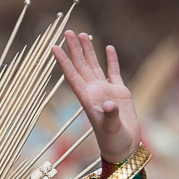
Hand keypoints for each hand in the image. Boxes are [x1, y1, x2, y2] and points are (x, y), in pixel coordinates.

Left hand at [52, 31, 139, 162]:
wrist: (124, 147)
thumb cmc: (113, 140)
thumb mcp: (110, 129)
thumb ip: (110, 116)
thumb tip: (109, 105)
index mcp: (87, 98)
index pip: (72, 75)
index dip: (63, 61)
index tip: (54, 47)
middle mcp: (93, 92)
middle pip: (81, 65)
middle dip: (74, 48)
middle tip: (68, 31)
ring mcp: (106, 91)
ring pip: (94, 65)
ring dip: (88, 50)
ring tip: (83, 34)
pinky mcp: (119, 92)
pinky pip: (113, 71)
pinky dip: (111, 60)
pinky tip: (108, 47)